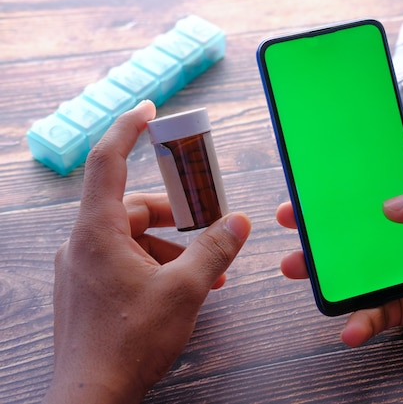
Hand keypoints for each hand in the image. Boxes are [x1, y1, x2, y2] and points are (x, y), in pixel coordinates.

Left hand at [45, 101, 250, 403]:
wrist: (92, 395)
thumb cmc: (130, 341)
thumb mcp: (184, 290)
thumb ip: (214, 251)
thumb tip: (239, 222)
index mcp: (98, 231)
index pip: (108, 161)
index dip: (128, 128)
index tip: (148, 109)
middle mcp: (83, 243)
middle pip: (133, 207)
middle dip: (175, 216)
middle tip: (208, 227)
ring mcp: (81, 267)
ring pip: (130, 237)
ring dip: (170, 246)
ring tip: (204, 271)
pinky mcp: (86, 288)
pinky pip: (123, 260)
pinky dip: (153, 264)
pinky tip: (181, 286)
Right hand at [276, 132, 402, 369]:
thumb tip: (390, 206)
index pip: (398, 162)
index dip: (368, 151)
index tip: (332, 144)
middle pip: (360, 214)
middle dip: (324, 213)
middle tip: (292, 212)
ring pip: (355, 262)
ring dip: (324, 265)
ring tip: (295, 265)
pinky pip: (373, 310)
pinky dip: (358, 320)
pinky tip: (349, 327)